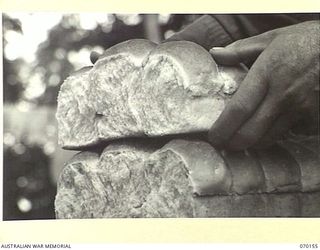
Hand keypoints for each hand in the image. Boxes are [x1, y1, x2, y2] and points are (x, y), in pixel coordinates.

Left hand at [208, 21, 319, 150]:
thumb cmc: (303, 42)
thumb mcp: (270, 39)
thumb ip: (240, 49)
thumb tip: (214, 54)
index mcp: (266, 74)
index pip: (239, 109)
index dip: (223, 128)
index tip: (213, 137)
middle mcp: (282, 95)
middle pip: (251, 131)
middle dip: (232, 143)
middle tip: (222, 144)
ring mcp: (299, 108)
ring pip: (268, 138)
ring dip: (250, 143)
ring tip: (239, 139)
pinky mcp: (311, 116)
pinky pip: (286, 134)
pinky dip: (271, 136)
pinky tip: (263, 132)